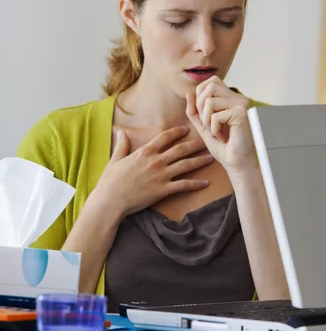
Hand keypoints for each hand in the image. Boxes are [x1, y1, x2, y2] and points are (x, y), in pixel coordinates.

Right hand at [93, 126, 212, 218]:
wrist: (110, 201)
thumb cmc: (110, 181)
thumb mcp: (115, 160)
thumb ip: (121, 145)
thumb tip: (120, 131)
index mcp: (145, 152)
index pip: (165, 137)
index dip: (177, 132)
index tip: (185, 129)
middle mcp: (156, 161)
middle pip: (180, 149)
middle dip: (195, 144)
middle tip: (207, 140)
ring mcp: (161, 175)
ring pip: (186, 165)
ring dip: (200, 161)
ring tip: (211, 158)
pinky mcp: (163, 190)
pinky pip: (184, 185)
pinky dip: (196, 184)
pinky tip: (206, 183)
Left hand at [186, 76, 257, 173]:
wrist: (237, 163)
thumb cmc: (224, 146)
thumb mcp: (204, 126)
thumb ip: (195, 110)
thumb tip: (188, 93)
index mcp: (232, 98)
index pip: (211, 82)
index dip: (200, 96)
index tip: (205, 116)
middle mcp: (238, 98)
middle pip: (210, 85)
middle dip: (201, 106)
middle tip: (208, 124)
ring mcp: (241, 104)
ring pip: (209, 101)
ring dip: (206, 120)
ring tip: (217, 132)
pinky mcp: (241, 113)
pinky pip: (216, 116)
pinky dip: (214, 129)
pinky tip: (224, 138)